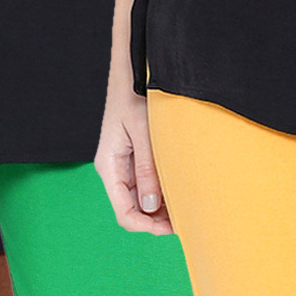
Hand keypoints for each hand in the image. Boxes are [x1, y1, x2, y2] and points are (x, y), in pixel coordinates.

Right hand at [95, 76, 173, 233]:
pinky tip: (179, 192)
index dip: (147, 226)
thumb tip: (152, 207)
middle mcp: (114, 171)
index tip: (172, 228)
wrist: (133, 68)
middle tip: (185, 221)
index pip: (124, 213)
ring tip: (186, 208)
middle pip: (133, 211)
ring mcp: (124, 167)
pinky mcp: (135, 159)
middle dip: (157, 221)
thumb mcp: (143, 131)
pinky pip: (147, 186)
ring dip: (161, 209)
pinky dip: (163, 193)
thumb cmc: (135, 93)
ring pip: (141, 201)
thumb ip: (147, 169)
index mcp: (109, 167)